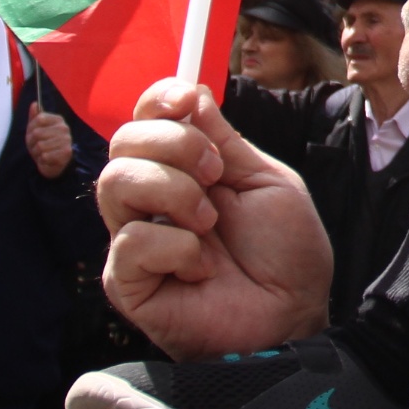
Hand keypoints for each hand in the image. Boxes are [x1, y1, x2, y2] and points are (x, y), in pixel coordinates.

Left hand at [26, 106, 74, 179]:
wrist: (53, 164)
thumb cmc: (44, 144)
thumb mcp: (36, 130)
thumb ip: (35, 117)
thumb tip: (34, 103)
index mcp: (58, 120)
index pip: (39, 119)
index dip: (31, 128)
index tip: (33, 134)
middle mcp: (64, 128)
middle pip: (37, 133)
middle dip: (32, 143)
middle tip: (37, 147)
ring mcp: (66, 140)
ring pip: (40, 146)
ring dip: (36, 153)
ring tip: (41, 154)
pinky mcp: (66, 153)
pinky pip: (45, 156)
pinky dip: (42, 160)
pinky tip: (47, 160)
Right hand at [97, 80, 332, 359]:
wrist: (294, 313)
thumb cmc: (285, 254)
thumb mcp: (265, 181)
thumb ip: (225, 141)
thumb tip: (191, 94)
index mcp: (184, 169)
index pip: (145, 118)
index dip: (158, 100)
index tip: (187, 100)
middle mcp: (151, 200)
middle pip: (123, 141)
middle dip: (176, 144)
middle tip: (217, 174)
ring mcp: (134, 239)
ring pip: (114, 182)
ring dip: (174, 191)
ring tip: (209, 222)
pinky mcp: (126, 281)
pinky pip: (131, 240)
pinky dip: (177, 247)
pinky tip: (200, 269)